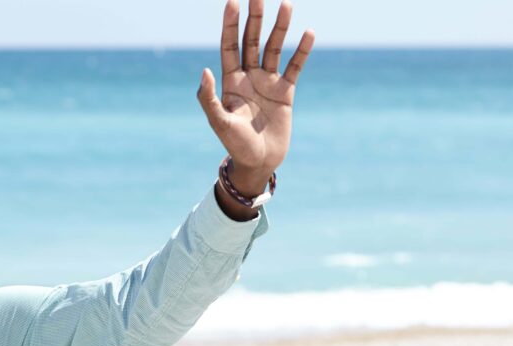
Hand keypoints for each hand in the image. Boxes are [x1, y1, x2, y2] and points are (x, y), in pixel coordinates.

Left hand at [197, 0, 314, 194]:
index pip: (229, 46)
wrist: (259, 162)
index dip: (231, 25)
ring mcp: (268, 83)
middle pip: (251, 41)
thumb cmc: (235, 145)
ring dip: (279, 28)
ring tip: (286, 5)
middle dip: (255, 18)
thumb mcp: (219, 123)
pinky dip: (302, 51)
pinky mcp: (285, 92)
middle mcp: (249, 77)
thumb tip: (205, 70)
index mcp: (230, 81)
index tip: (233, 2)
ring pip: (274, 49)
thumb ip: (209, 98)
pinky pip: (295, 67)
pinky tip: (308, 33)